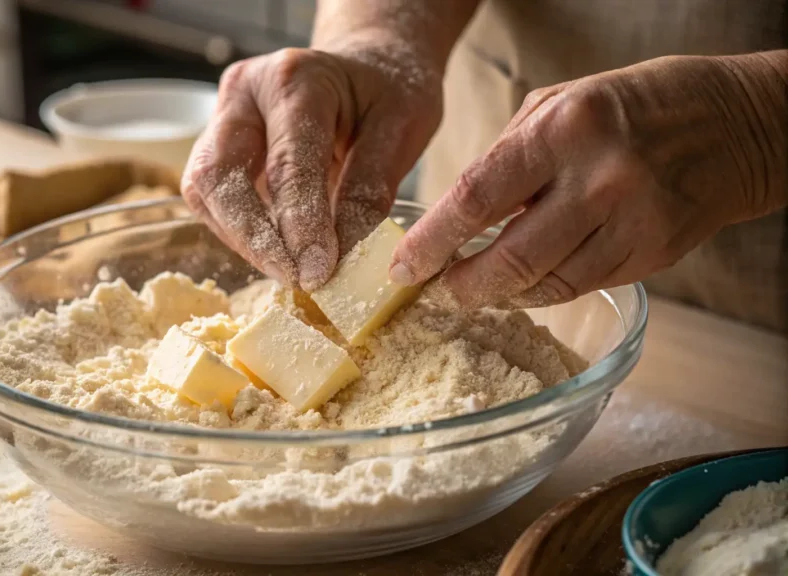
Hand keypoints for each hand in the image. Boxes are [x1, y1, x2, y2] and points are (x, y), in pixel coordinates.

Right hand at [182, 41, 442, 289]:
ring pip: (204, 191)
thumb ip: (369, 189)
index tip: (316, 274)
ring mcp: (223, 117)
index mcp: (296, 79)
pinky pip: (214, 199)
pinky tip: (279, 254)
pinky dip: (243, 234)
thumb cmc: (388, 90)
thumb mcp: (401, 129)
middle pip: (218, 175)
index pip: (287, 162)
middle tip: (294, 280)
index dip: (299, 224)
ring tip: (290, 272)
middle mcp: (244, 94)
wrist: (368, 64)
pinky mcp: (217, 145)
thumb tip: (341, 257)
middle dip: (253, 239)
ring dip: (244, 241)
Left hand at [390, 54, 787, 309]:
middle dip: (461, 285)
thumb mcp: (560, 104)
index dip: (432, 241)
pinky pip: (579, 288)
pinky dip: (542, 291)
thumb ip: (507, 156)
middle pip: (509, 259)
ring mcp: (630, 223)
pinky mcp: (652, 256)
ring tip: (476, 288)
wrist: (736, 125)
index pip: (476, 197)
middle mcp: (597, 179)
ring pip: (544, 285)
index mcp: (563, 129)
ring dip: (500, 295)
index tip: (403, 268)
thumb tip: (458, 215)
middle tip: (438, 290)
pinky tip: (525, 284)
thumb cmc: (632, 107)